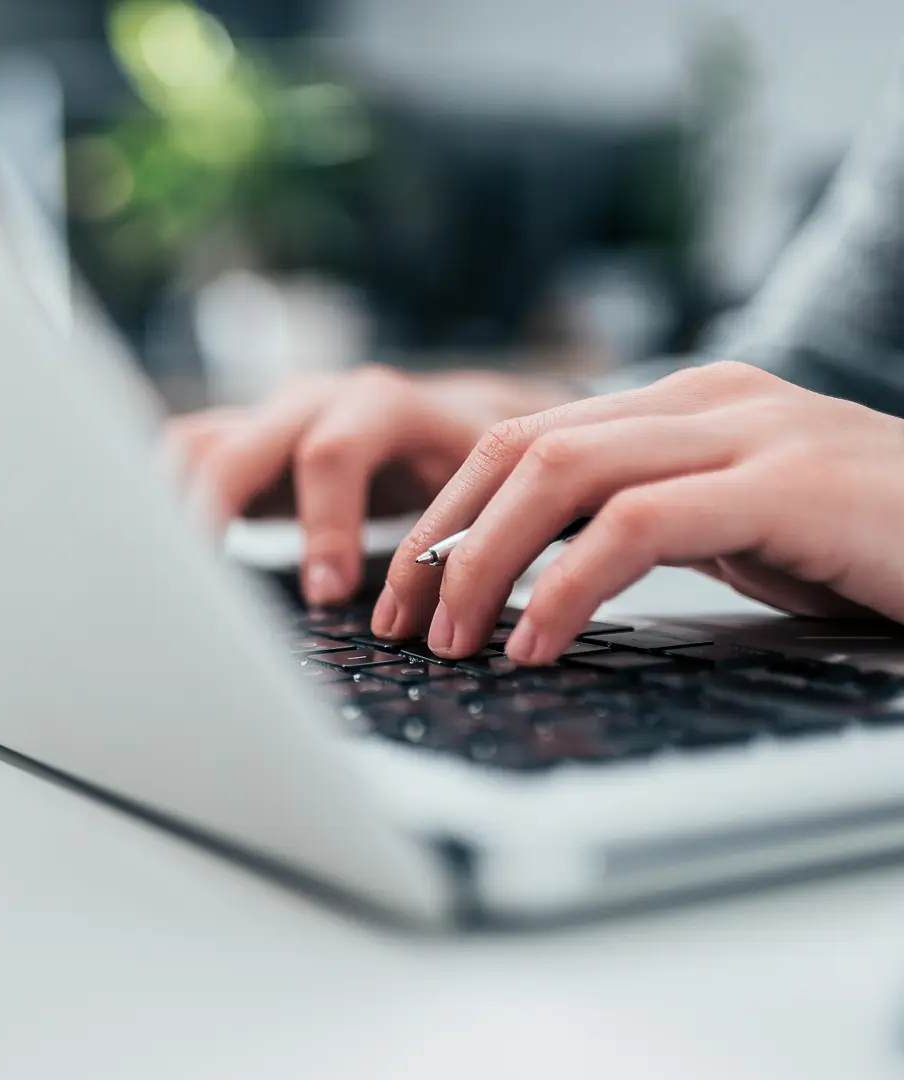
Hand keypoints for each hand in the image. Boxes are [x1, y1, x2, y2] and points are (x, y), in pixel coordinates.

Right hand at [165, 367, 578, 603]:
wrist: (458, 424)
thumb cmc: (478, 471)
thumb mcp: (486, 497)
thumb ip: (457, 544)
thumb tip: (433, 620)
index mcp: (384, 406)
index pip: (332, 452)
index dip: (323, 525)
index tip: (327, 594)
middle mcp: (316, 401)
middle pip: (238, 448)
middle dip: (217, 520)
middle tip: (213, 596)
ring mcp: (270, 417)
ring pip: (195, 446)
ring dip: (175, 508)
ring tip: (170, 579)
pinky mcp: (242, 439)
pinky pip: (184, 459)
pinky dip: (166, 502)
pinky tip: (164, 559)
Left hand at [374, 362, 903, 663]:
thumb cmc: (875, 551)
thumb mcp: (740, 531)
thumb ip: (647, 528)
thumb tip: (526, 583)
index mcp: (686, 403)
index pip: (524, 437)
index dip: (446, 510)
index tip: (403, 587)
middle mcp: (708, 400)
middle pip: (521, 446)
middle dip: (442, 535)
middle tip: (399, 619)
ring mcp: (750, 432)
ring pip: (560, 472)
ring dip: (482, 559)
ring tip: (450, 638)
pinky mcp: (788, 485)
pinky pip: (637, 525)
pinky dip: (566, 584)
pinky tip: (534, 642)